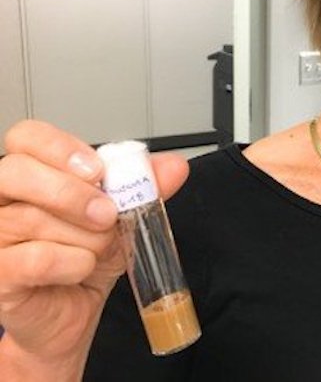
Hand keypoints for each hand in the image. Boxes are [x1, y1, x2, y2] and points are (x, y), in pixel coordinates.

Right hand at [0, 120, 188, 378]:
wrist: (73, 311)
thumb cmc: (84, 256)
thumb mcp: (122, 217)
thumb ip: (146, 188)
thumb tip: (175, 166)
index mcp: (29, 174)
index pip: (27, 137)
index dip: (61, 148)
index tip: (98, 171)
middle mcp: (1, 199)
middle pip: (17, 171)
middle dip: (72, 193)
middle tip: (107, 214)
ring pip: (33, 219)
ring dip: (84, 237)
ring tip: (97, 250)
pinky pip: (34, 259)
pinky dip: (71, 263)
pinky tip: (80, 268)